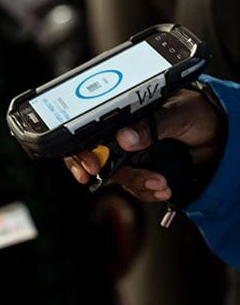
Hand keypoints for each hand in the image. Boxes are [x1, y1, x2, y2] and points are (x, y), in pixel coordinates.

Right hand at [65, 88, 224, 201]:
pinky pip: (134, 188)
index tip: (91, 166)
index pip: (89, 132)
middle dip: (105, 173)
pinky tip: (163, 188)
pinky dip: (147, 192)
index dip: (82, 151)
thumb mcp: (179, 113)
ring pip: (117, 177)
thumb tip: (125, 137)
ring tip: (160, 182)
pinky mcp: (142, 173)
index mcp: (122, 116)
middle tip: (124, 177)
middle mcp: (120, 136)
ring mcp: (130, 157)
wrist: (222, 138)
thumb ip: (152, 125)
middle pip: (96, 159)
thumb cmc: (199, 112)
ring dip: (137, 183)